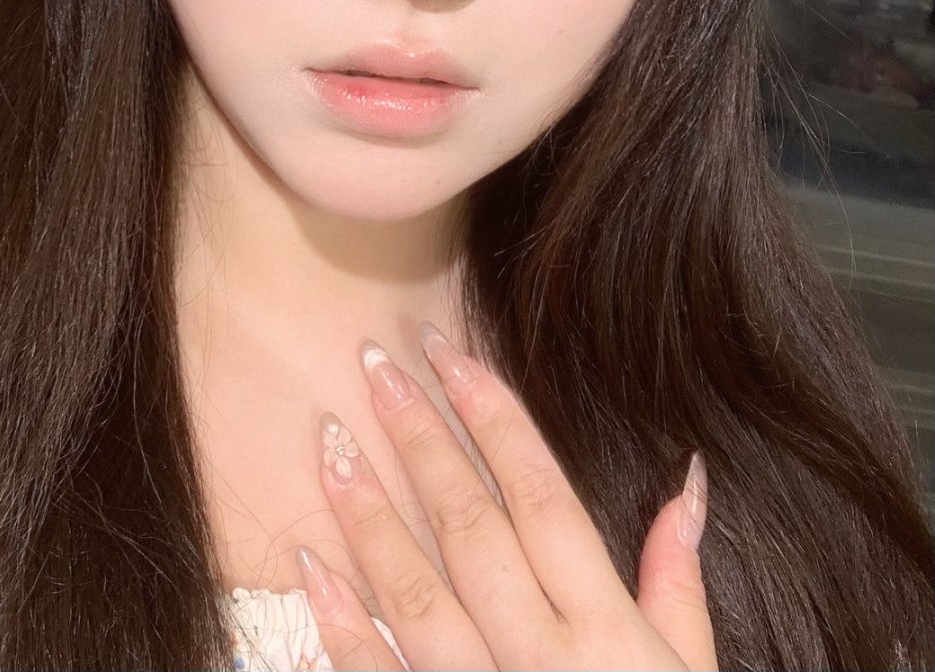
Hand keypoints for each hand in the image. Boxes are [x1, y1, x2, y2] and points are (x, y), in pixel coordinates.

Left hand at [294, 322, 717, 670]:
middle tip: (374, 364)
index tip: (450, 354)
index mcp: (605, 630)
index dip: (494, 418)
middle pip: (472, 528)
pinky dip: (340, 628)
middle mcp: (542, 658)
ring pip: (416, 595)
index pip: (542, 496)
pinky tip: (308, 566)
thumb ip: (679, 580)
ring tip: (330, 441)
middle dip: (421, 441)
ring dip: (368, 516)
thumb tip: (687, 477)